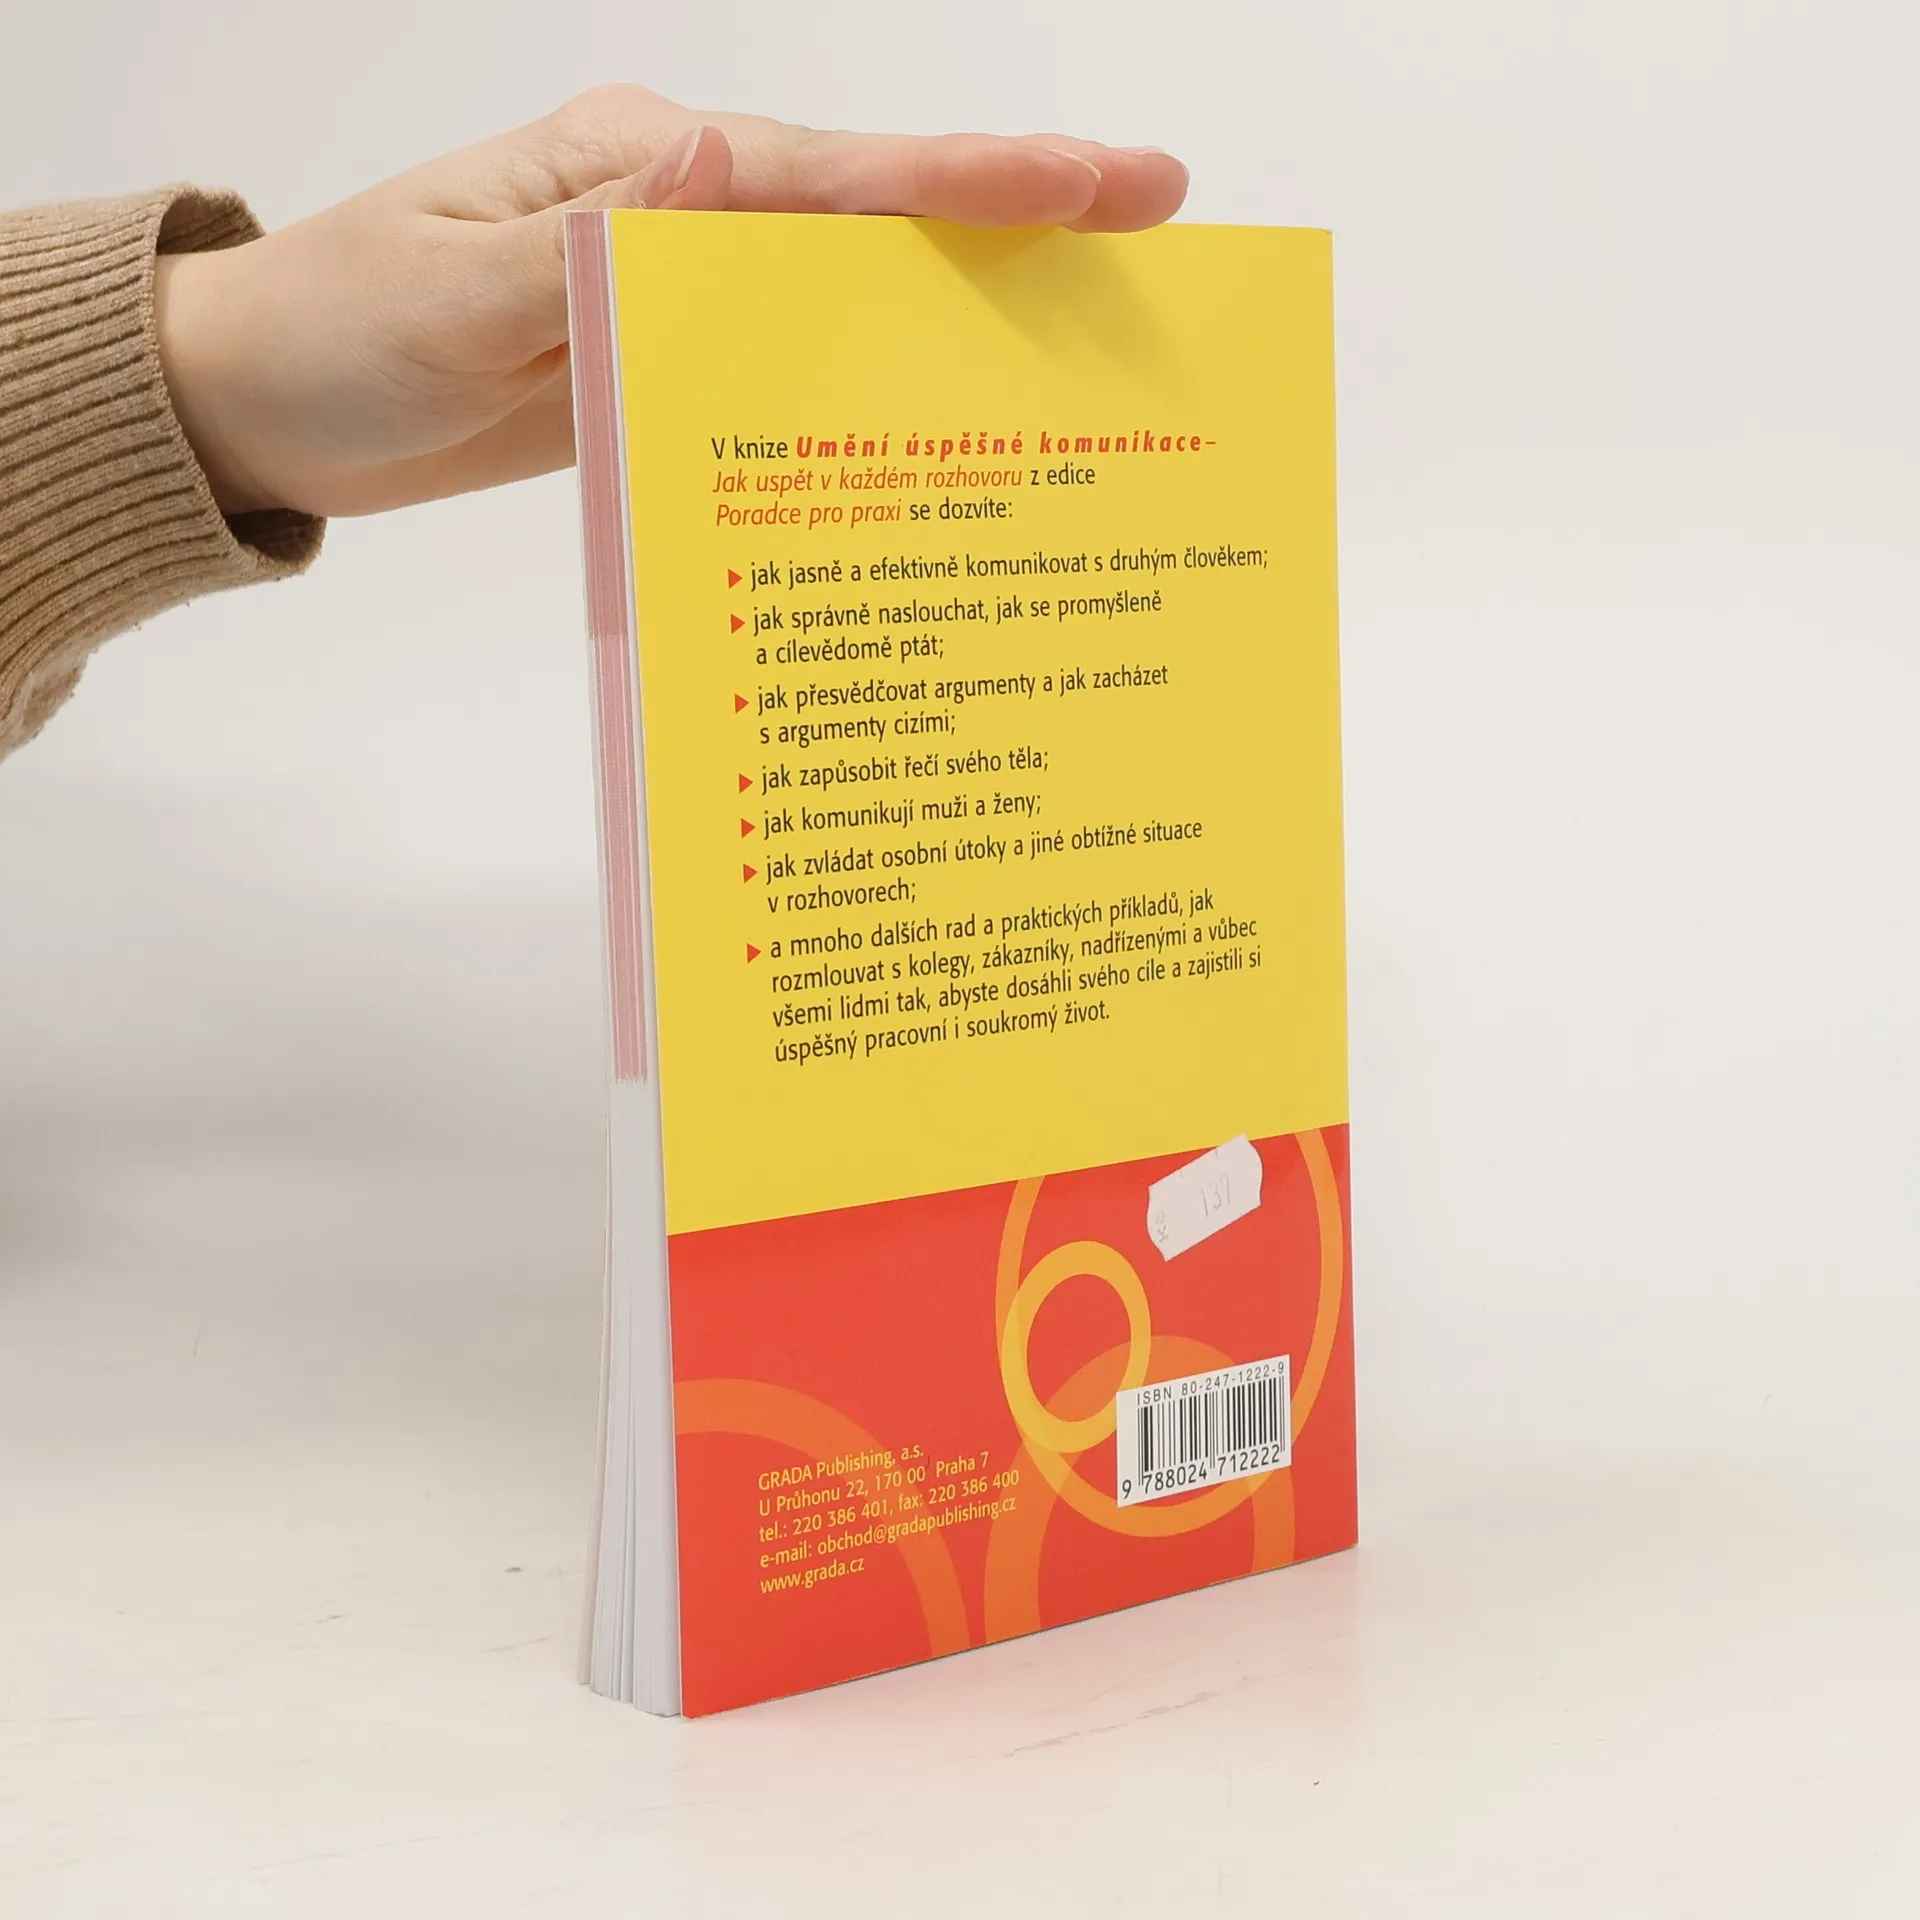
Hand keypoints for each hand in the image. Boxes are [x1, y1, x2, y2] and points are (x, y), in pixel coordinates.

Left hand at [153, 87, 1188, 518]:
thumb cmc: (342, 336)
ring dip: (967, 304)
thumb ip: (587, 240)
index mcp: (637, 169)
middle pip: (875, 217)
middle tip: (1159, 227)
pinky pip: (798, 366)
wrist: (267, 409)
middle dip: (1017, 221)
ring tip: (1092, 330)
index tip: (1100, 185)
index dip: (971, 182)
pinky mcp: (668, 367)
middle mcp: (676, 212)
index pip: (831, 174)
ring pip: (851, 291)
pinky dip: (880, 379)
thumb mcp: (450, 289)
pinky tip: (946, 418)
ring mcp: (678, 291)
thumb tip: (716, 161)